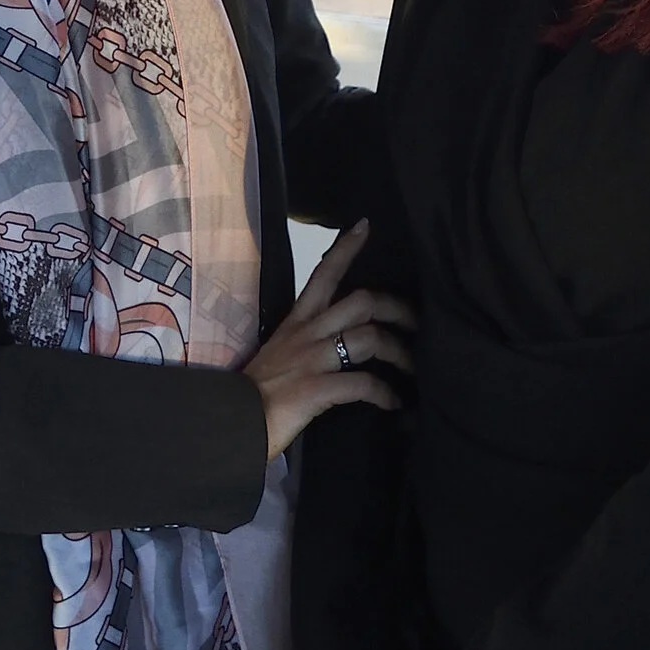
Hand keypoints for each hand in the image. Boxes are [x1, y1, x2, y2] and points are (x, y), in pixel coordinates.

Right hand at [245, 221, 412, 461]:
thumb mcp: (280, 353)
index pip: (323, 274)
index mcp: (297, 322)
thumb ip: (307, 342)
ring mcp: (312, 359)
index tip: (365, 226)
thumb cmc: (255, 392)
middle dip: (398, 308)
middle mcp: (307, 333)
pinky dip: (385, 392)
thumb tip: (338, 344)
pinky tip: (395, 403)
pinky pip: (363, 383)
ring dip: (400, 352)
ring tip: (414, 369)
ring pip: (370, 338)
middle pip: (363, 301)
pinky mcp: (316, 388)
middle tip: (419, 322)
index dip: (345, 249)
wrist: (231, 422)